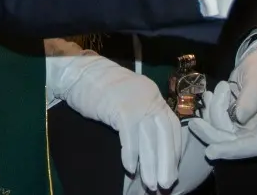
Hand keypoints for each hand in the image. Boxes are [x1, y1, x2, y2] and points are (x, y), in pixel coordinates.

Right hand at [59, 56, 183, 191]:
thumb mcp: (130, 101)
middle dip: (166, 163)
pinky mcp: (121, 107)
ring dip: (150, 165)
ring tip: (150, 184)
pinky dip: (131, 155)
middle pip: (164, 135)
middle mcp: (150, 98)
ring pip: (149, 138)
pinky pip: (130, 136)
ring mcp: (136, 102)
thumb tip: (152, 150)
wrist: (81, 73)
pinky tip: (130, 169)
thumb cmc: (103, 91)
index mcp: (155, 97)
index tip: (172, 170)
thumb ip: (143, 119)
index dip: (174, 150)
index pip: (172, 127)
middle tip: (164, 184)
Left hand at [188, 41, 256, 160]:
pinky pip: (217, 121)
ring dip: (211, 115)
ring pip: (222, 131)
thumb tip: (239, 118)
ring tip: (210, 94)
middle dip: (212, 133)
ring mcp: (244, 125)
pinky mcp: (233, 118)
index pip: (254, 146)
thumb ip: (249, 100)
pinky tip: (208, 96)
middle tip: (194, 123)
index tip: (211, 151)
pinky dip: (209, 110)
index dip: (233, 150)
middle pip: (234, 142)